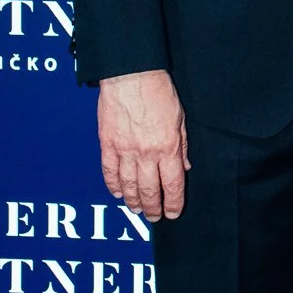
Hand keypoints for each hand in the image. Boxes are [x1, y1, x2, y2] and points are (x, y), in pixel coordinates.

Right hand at [97, 69, 189, 220]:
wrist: (131, 75)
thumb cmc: (158, 92)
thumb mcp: (180, 118)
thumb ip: (182, 146)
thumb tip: (185, 167)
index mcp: (167, 147)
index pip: (172, 184)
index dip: (173, 203)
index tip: (173, 212)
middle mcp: (146, 153)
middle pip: (149, 190)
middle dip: (153, 207)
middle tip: (154, 217)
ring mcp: (124, 150)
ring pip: (128, 185)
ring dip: (133, 201)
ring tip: (137, 209)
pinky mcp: (107, 144)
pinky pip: (109, 171)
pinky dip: (113, 185)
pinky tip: (117, 193)